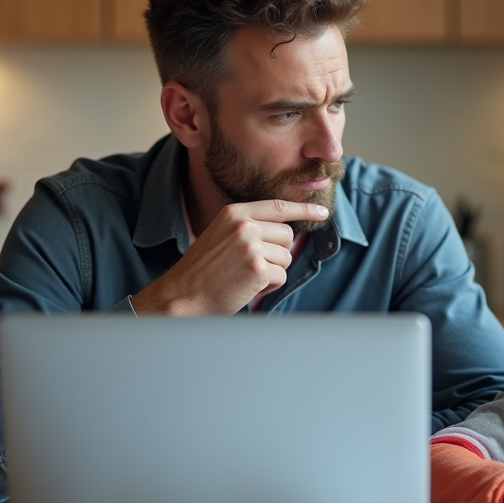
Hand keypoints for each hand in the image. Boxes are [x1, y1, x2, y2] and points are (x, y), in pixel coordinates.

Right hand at [130, 199, 329, 315]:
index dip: (304, 209)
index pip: (278, 206)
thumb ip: (249, 228)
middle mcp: (244, 226)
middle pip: (288, 236)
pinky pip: (281, 276)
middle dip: (279, 253)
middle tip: (254, 266)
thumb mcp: (222, 236)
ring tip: (247, 277)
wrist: (182, 295)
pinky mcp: (257, 269)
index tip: (322, 211)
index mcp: (234, 213)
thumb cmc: (203, 271)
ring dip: (273, 272)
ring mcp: (250, 246)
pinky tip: (248, 287)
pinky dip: (270, 286)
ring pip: (286, 257)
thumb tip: (286, 233)